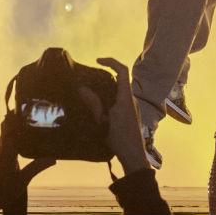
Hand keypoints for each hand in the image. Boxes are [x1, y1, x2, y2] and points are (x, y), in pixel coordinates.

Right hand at [97, 57, 148, 175]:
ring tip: (91, 90)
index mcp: (126, 96)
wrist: (134, 155)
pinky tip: (98, 105)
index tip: (97, 61)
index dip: (111, 61)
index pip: (122, 70)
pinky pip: (119, 98)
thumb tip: (81, 88)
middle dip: (106, 74)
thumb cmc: (120, 138)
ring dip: (106, 87)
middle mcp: (130, 98)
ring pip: (119, 89)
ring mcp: (131, 106)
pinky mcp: (129, 113)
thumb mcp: (103, 120)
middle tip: (90, 77)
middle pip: (120, 78)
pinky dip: (109, 96)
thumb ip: (93, 103)